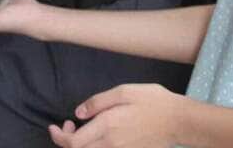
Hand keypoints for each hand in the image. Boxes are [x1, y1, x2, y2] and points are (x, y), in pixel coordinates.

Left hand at [48, 84, 186, 147]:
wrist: (178, 121)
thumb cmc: (153, 101)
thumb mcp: (125, 91)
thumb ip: (99, 102)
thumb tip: (78, 112)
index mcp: (107, 126)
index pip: (73, 143)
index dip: (59, 137)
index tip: (55, 125)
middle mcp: (110, 144)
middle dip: (66, 141)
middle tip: (68, 125)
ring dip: (80, 145)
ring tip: (81, 130)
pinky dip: (93, 147)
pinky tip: (97, 136)